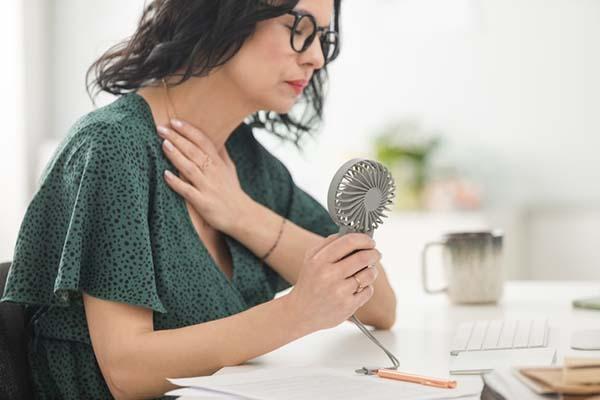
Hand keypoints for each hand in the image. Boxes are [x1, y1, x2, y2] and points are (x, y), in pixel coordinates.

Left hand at [156, 118, 250, 233]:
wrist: (243, 216)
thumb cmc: (233, 192)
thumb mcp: (230, 169)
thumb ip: (221, 154)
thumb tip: (215, 139)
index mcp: (218, 163)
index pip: (203, 141)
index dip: (189, 130)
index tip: (175, 121)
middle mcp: (213, 172)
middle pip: (194, 151)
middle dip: (177, 138)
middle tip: (161, 128)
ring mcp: (208, 187)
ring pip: (190, 168)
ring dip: (176, 155)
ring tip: (163, 144)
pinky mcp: (203, 202)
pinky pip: (187, 191)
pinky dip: (176, 182)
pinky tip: (165, 175)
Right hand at [287, 233, 381, 332]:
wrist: (301, 312)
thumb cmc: (310, 283)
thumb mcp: (311, 259)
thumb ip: (329, 243)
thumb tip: (352, 233)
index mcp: (319, 260)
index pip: (349, 242)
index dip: (364, 239)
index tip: (370, 241)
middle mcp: (329, 275)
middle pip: (363, 258)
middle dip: (374, 253)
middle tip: (376, 254)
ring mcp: (339, 292)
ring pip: (369, 274)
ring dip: (372, 271)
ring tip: (367, 271)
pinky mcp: (348, 306)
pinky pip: (368, 290)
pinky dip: (367, 287)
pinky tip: (358, 288)